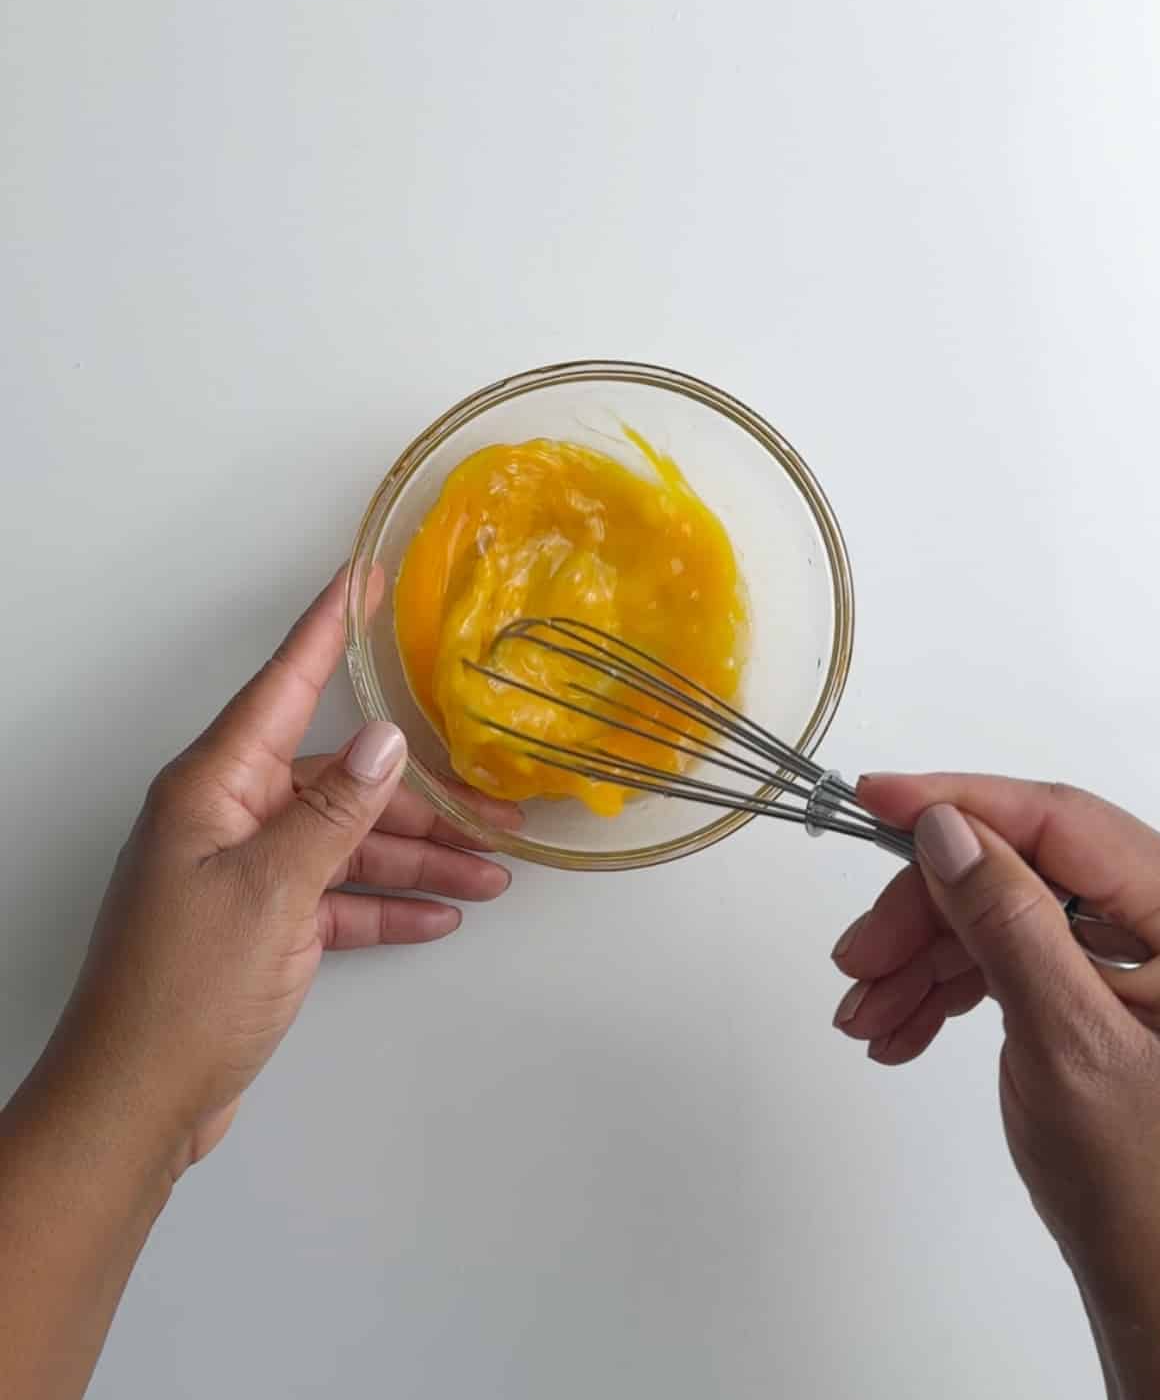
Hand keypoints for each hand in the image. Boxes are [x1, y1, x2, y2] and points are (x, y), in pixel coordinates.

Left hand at [42, 570, 517, 1177]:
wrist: (137, 1105)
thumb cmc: (186, 990)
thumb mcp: (272, 891)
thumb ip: (336, 814)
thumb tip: (386, 740)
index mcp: (214, 786)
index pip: (282, 687)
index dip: (327, 629)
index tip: (364, 576)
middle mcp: (229, 817)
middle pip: (339, 782)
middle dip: (420, 796)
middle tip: (499, 806)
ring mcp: (245, 872)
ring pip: (347, 843)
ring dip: (418, 859)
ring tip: (493, 874)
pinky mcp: (261, 926)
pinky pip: (336, 896)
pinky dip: (385, 904)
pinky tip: (440, 914)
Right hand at [831, 774, 1159, 1397]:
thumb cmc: (1146, 1183)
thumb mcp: (1069, 1042)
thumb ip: (1008, 923)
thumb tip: (943, 828)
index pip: (1060, 822)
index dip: (959, 802)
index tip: (873, 799)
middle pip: (1017, 870)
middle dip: (925, 914)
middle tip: (856, 963)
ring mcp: (1132, 956)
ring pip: (1001, 914)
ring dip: (923, 960)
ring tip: (864, 1017)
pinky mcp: (1098, 988)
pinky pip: (1009, 958)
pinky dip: (948, 989)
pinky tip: (900, 1030)